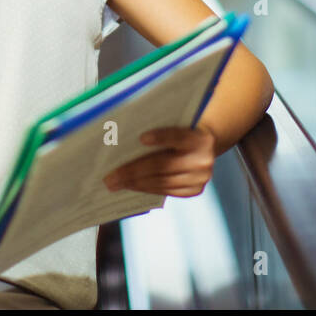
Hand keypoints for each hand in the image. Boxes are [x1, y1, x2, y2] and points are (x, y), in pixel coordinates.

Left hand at [103, 126, 217, 197]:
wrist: (206, 146)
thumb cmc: (181, 131)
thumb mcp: (177, 125)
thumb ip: (160, 129)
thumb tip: (125, 141)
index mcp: (199, 138)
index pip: (178, 136)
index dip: (161, 137)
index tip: (141, 138)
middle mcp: (203, 159)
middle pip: (163, 165)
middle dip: (132, 171)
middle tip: (110, 177)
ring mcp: (200, 178)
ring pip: (161, 182)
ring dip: (135, 183)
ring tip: (115, 184)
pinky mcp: (194, 190)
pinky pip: (166, 191)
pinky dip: (146, 188)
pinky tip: (131, 186)